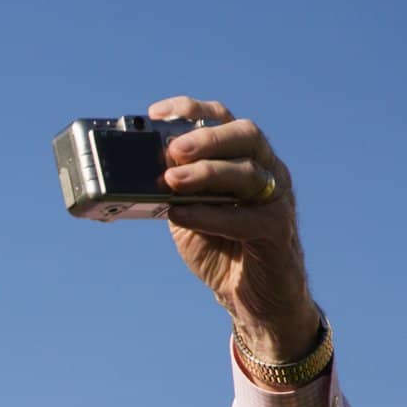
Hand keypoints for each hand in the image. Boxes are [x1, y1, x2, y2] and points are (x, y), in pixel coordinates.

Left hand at [150, 95, 321, 362]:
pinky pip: (246, 218)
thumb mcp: (187, 212)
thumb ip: (169, 191)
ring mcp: (275, 198)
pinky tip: (181, 214)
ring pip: (248, 172)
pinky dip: (210, 215)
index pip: (223, 119)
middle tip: (173, 149)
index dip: (192, 110)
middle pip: (244, 135)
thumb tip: (130, 174)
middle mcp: (265, 170)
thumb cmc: (218, 247)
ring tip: (170, 180)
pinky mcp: (276, 230)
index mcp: (242, 157)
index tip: (155, 113)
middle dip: (207, 137)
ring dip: (207, 173)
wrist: (251, 296)